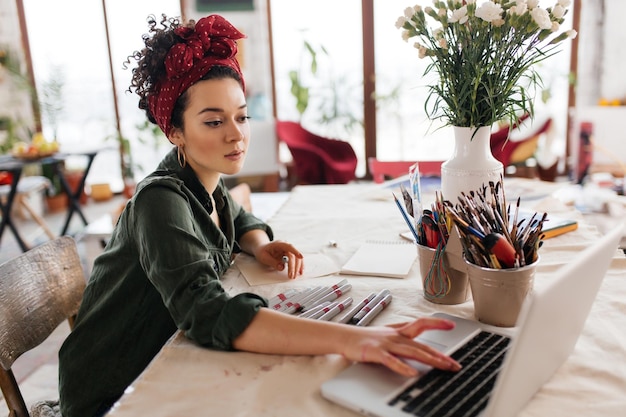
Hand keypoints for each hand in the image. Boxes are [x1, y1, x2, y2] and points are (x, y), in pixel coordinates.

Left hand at [254, 240, 303, 278]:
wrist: (262, 250)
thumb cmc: (263, 252)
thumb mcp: (264, 257)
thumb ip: (272, 262)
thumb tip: (282, 267)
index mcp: (279, 244)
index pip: (289, 246)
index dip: (295, 251)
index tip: (300, 257)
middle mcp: (286, 246)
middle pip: (293, 255)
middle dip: (293, 266)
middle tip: (291, 276)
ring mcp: (289, 251)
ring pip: (297, 258)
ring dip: (297, 267)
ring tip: (294, 276)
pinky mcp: (290, 255)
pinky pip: (297, 260)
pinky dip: (298, 266)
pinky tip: (300, 272)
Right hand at [341, 317, 461, 376]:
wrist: (345, 337)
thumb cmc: (367, 338)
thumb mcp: (388, 334)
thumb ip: (404, 336)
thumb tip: (418, 339)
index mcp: (399, 331)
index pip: (421, 323)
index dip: (436, 322)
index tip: (451, 324)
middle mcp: (396, 336)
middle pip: (422, 344)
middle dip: (440, 355)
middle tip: (455, 364)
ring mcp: (386, 344)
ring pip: (412, 351)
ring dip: (430, 359)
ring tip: (443, 366)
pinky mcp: (376, 352)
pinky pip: (392, 361)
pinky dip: (403, 367)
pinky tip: (413, 373)